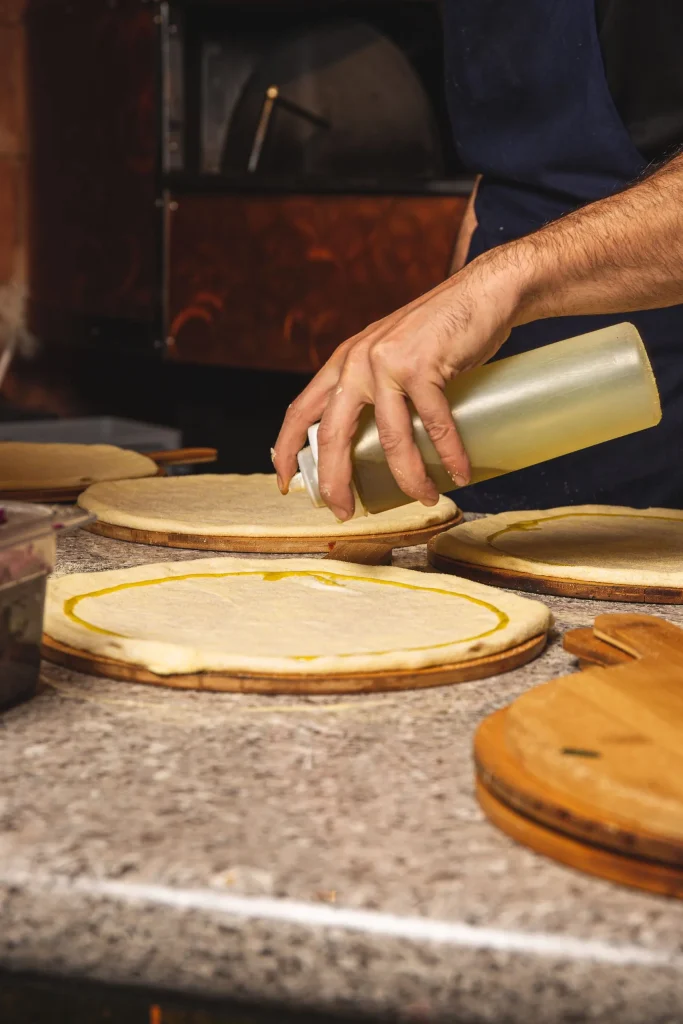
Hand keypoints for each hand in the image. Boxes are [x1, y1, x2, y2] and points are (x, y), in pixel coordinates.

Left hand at [273, 251, 529, 519]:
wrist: (485, 293)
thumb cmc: (441, 333)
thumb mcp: (391, 355)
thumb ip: (376, 387)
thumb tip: (373, 444)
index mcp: (343, 363)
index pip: (300, 411)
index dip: (286, 451)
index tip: (286, 484)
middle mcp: (356, 362)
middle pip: (333, 435)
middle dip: (335, 482)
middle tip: (345, 512)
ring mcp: (388, 362)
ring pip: (390, 439)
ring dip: (409, 477)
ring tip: (426, 499)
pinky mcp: (423, 365)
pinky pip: (434, 424)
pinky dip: (449, 454)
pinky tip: (460, 474)